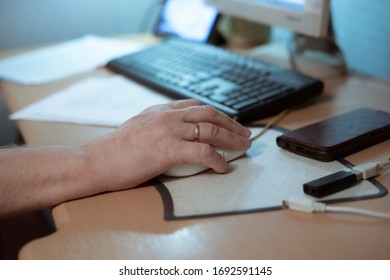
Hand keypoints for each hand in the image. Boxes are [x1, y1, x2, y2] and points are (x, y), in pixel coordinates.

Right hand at [84, 99, 251, 190]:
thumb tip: (170, 135)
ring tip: (243, 146)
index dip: (216, 113)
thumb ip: (155, 126)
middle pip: (208, 114)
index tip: (227, 121)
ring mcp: (169, 131)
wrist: (97, 160)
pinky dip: (218, 159)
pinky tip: (224, 166)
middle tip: (244, 133)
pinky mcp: (169, 149)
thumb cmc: (114, 150)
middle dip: (230, 123)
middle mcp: (167, 116)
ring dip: (231, 138)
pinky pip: (203, 152)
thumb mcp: (137, 128)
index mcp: (159, 110)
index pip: (195, 106)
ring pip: (210, 130)